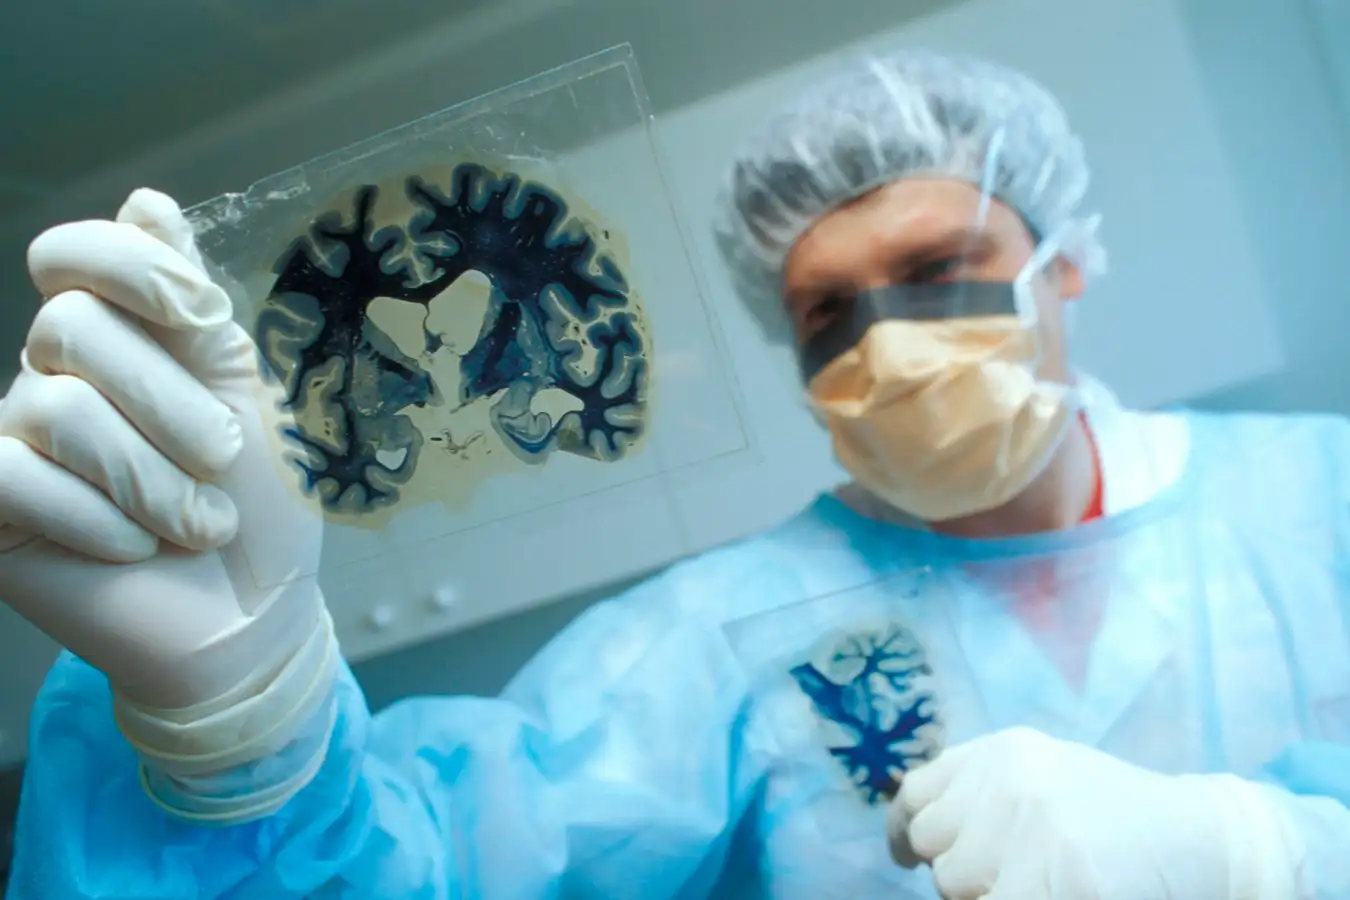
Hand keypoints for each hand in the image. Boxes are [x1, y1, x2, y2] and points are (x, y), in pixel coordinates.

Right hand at [0, 189, 335, 821]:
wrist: (252, 615)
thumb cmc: (262, 506)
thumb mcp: (252, 398)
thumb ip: (197, 311)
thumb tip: (146, 202)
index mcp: (129, 339)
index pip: (76, 256)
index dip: (128, 265)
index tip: (199, 313)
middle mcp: (62, 376)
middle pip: (69, 326)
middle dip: (171, 400)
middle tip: (225, 459)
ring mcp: (20, 443)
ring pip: (53, 406)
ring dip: (154, 476)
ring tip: (201, 523)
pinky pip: (12, 477)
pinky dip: (99, 519)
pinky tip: (136, 548)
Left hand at [887, 727, 1303, 899]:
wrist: (1205, 840)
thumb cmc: (1117, 817)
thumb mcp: (1043, 778)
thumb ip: (981, 792)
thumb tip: (909, 829)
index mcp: (1004, 750)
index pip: (917, 791)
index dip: (908, 830)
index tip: (907, 853)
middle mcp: (1009, 780)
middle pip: (934, 848)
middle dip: (961, 872)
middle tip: (1013, 875)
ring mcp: (1032, 831)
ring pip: (953, 888)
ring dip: (985, 896)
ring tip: (1041, 883)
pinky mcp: (1056, 884)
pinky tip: (1049, 892)